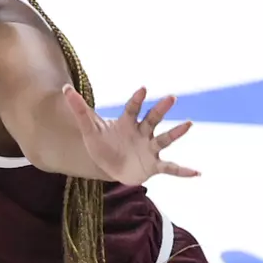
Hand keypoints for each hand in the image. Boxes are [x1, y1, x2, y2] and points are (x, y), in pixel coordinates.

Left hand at [62, 85, 198, 184]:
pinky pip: (170, 168)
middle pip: (153, 119)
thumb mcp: (89, 129)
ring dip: (176, 132)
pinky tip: (197, 173)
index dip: (137, 99)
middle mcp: (142, 133)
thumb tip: (65, 88)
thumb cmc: (101, 145)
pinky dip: (183, 171)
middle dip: (161, 109)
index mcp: (127, 123)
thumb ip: (79, 109)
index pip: (132, 109)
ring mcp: (149, 148)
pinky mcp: (154, 165)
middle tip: (171, 97)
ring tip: (189, 123)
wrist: (109, 167)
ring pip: (164, 139)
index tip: (143, 89)